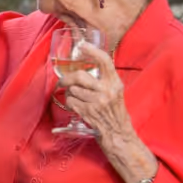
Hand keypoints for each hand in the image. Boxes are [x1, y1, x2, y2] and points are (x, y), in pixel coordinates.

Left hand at [57, 42, 158, 182]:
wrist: (119, 136)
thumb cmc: (115, 114)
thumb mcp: (116, 94)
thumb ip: (105, 81)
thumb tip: (87, 66)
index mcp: (115, 84)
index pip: (105, 61)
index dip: (92, 51)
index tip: (82, 46)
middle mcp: (107, 91)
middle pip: (80, 76)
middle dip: (67, 78)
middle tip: (63, 81)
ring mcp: (98, 102)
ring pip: (73, 90)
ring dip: (71, 94)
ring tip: (78, 100)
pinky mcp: (89, 113)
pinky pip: (71, 102)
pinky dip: (70, 104)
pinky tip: (77, 108)